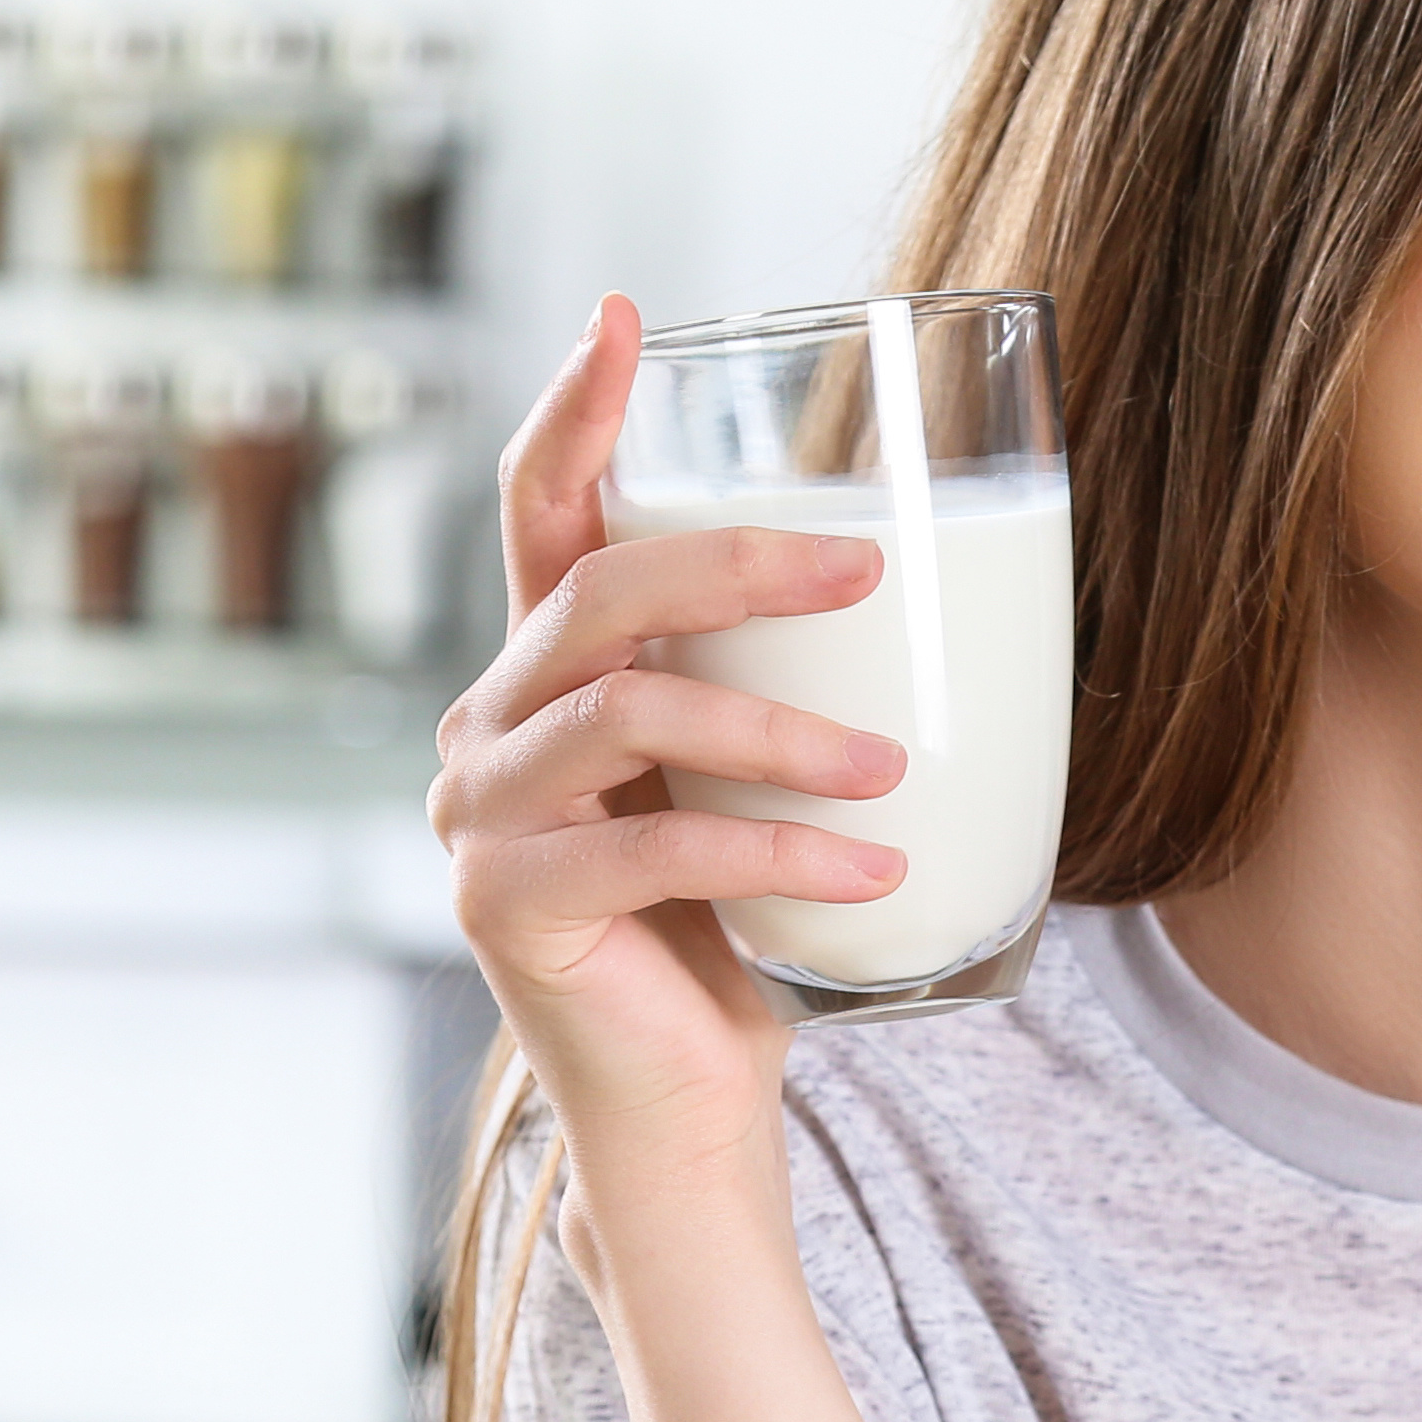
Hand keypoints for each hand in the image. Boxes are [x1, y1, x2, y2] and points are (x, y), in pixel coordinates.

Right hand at [429, 296, 909, 1188]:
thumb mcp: (762, 782)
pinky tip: (869, 873)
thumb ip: (786, 687)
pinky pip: (650, 849)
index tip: (628, 315)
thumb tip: (939, 590)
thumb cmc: (744, 932)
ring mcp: (482, 816)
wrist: (692, 1105)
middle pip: (600, 594)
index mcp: (548, 675)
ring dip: (780, 737)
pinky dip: (774, 853)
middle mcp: (491, 727)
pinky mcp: (506, 907)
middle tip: (869, 570)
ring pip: (631, 716)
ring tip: (891, 769)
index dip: (575, 411)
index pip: (541, 512)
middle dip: (742, 564)